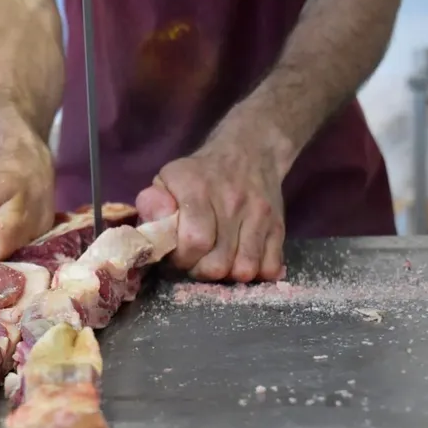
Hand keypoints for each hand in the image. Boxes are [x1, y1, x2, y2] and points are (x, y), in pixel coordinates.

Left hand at [135, 137, 285, 282]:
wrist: (250, 152)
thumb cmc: (200, 174)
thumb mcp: (168, 179)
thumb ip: (153, 205)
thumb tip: (149, 232)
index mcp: (198, 189)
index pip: (194, 241)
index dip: (181, 259)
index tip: (177, 257)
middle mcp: (231, 201)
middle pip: (218, 263)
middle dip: (201, 272)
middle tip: (196, 262)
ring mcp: (259, 215)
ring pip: (245, 270)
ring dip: (227, 276)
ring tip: (218, 261)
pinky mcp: (278, 226)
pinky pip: (270, 268)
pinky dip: (255, 274)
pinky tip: (240, 260)